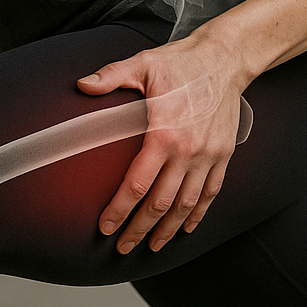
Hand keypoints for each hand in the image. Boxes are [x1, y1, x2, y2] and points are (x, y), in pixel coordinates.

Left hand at [77, 33, 249, 254]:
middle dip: (139, 229)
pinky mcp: (224, 155)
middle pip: (161, 203)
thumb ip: (111, 76)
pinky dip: (199, 214)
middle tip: (122, 247)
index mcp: (164, 134)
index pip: (137, 184)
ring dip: (168, 229)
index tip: (105, 227)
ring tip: (152, 246)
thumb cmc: (181, 62)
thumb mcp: (143, 63)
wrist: (225, 59)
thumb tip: (81, 85)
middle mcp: (188, 151)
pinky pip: (211, 193)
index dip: (119, 210)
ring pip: (187, 204)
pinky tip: (186, 227)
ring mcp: (209, 155)